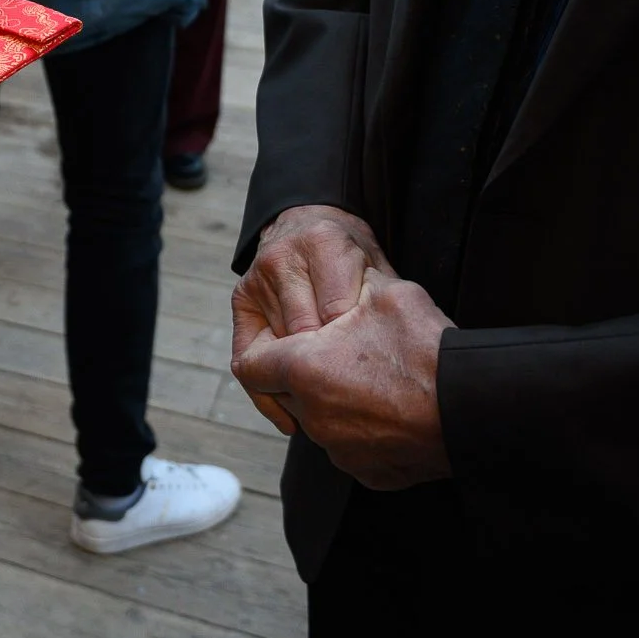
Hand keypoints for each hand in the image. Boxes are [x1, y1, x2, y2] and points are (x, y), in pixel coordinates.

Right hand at [231, 204, 388, 428]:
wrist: (306, 223)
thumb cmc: (351, 257)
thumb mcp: (376, 269)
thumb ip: (379, 302)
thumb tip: (396, 355)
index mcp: (325, 243)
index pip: (338, 311)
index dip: (355, 349)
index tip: (370, 379)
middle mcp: (284, 257)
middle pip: (305, 331)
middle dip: (328, 368)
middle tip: (353, 404)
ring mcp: (258, 277)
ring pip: (278, 347)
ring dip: (301, 381)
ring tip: (326, 412)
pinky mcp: (242, 297)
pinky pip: (248, 354)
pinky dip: (268, 388)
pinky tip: (289, 414)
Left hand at [234, 264, 454, 489]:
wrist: (477, 408)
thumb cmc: (428, 350)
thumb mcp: (385, 294)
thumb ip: (349, 288)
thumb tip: (344, 280)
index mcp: (304, 371)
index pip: (249, 365)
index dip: (264, 348)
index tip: (286, 339)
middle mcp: (313, 417)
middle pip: (286, 393)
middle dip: (302, 372)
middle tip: (339, 351)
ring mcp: (340, 450)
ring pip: (319, 420)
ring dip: (334, 400)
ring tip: (374, 379)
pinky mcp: (367, 472)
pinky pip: (352, 447)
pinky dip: (364, 430)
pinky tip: (393, 410)